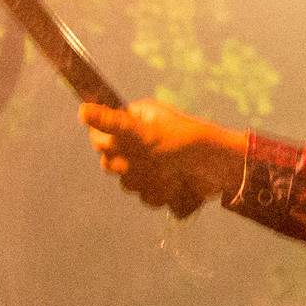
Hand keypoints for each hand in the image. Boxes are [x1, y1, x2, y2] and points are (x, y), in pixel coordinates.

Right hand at [81, 99, 245, 217]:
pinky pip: (147, 196)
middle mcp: (140, 141)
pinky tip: (176, 184)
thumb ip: (113, 123)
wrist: (224, 169)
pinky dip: (161, 193)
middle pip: (111, 163)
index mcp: (135, 121)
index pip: (101, 136)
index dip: (107, 146)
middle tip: (149, 160)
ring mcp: (151, 163)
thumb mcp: (146, 132)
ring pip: (128, 183)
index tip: (123, 148)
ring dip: (148, 181)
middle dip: (129, 166)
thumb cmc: (186, 142)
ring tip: (169, 172)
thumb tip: (81, 109)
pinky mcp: (162, 183)